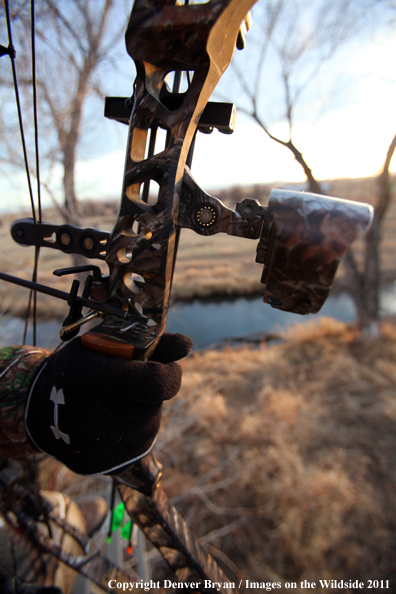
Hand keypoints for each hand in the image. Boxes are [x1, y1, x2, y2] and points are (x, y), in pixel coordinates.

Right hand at [25, 333, 191, 474]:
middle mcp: (112, 420)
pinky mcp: (111, 466)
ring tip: (112, 403)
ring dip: (140, 412)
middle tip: (125, 384)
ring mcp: (112, 448)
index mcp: (109, 383)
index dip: (169, 373)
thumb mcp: (107, 344)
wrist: (40, 409)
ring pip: (149, 425)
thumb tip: (187, 344)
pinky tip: (109, 421)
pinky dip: (131, 431)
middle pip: (155, 404)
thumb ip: (153, 345)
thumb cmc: (79, 367)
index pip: (161, 383)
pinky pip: (138, 444)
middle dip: (148, 392)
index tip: (163, 366)